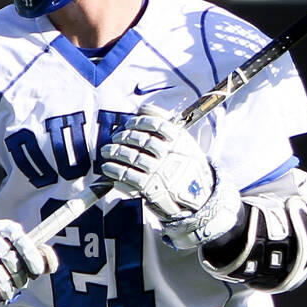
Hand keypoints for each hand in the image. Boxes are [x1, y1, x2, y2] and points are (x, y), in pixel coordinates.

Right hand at [0, 220, 57, 306]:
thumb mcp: (15, 249)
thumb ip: (36, 255)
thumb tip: (51, 264)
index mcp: (3, 229)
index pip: (20, 240)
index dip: (31, 257)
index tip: (37, 271)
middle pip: (10, 260)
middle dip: (18, 277)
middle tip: (18, 283)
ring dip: (5, 288)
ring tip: (6, 292)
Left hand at [100, 105, 241, 247]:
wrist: (198, 198)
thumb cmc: (188, 168)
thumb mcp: (184, 143)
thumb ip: (165, 124)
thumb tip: (144, 109)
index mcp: (178, 142)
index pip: (155, 125)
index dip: (138, 123)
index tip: (129, 124)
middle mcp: (168, 156)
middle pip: (140, 140)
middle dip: (123, 137)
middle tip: (115, 138)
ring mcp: (159, 173)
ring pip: (131, 158)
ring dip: (115, 153)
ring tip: (107, 152)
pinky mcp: (150, 189)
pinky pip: (128, 177)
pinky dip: (115, 171)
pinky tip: (109, 169)